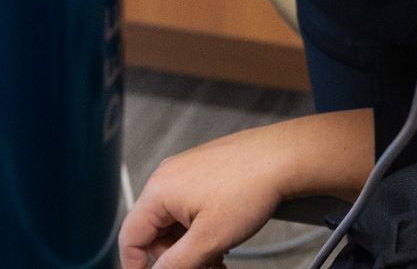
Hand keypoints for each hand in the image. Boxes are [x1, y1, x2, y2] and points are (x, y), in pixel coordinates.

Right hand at [119, 122, 297, 268]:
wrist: (286, 158)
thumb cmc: (252, 186)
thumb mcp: (209, 239)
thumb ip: (176, 264)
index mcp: (159, 190)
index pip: (130, 238)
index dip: (137, 265)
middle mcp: (169, 176)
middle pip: (156, 232)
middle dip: (176, 258)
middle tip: (203, 268)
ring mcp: (188, 171)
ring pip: (177, 222)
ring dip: (192, 246)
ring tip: (218, 258)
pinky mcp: (206, 171)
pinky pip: (192, 208)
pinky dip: (202, 229)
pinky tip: (223, 239)